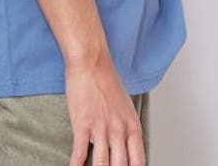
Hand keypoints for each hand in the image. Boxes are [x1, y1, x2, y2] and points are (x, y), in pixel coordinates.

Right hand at [64, 51, 145, 165]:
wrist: (91, 61)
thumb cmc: (107, 80)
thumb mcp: (125, 106)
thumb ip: (126, 129)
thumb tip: (125, 148)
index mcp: (132, 126)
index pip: (138, 162)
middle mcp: (119, 129)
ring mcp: (101, 127)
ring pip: (102, 164)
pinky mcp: (82, 123)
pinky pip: (79, 152)